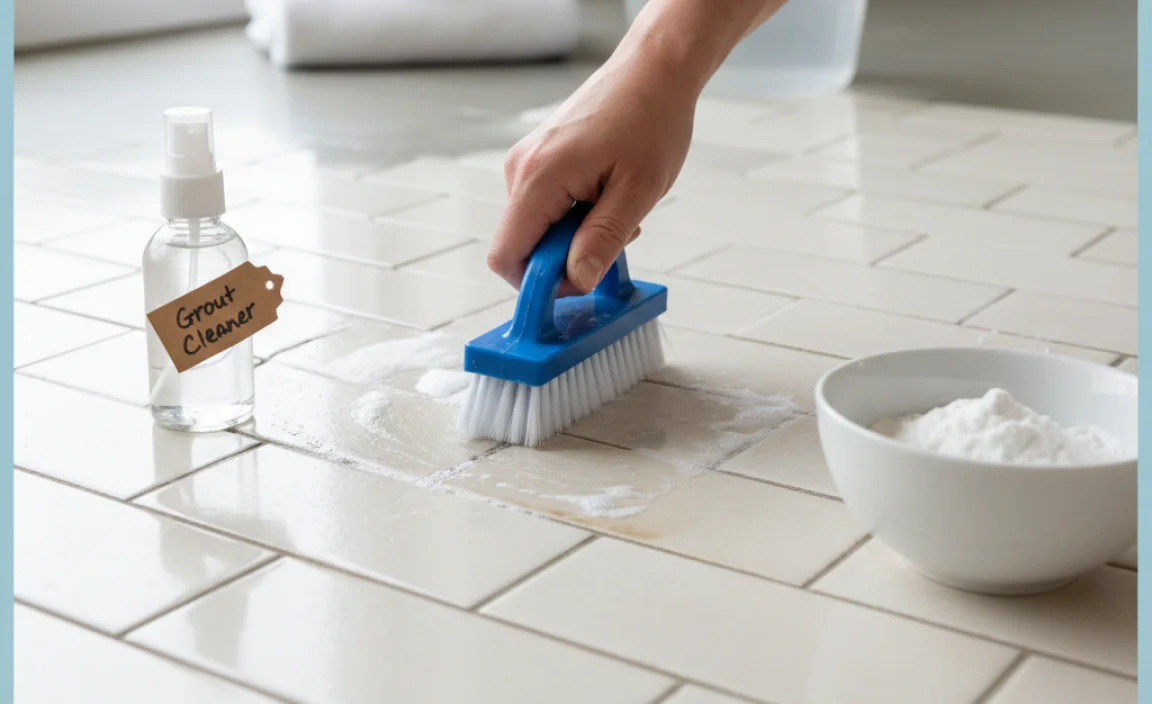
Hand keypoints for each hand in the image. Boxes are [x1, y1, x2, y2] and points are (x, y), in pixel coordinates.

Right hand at [488, 48, 696, 294]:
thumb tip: (575, 280)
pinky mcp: (537, 160)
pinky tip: (607, 194)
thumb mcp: (638, 191)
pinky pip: (545, 208)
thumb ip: (603, 239)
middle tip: (616, 234)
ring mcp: (526, 163)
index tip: (579, 284)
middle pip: (522, 246)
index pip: (507, 256)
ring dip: (576, 235)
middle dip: (566, 257)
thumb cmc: (651, 120)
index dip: (536, 285)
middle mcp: (521, 169)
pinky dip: (575, 216)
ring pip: (537, 229)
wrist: (653, 71)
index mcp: (539, 176)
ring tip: (617, 205)